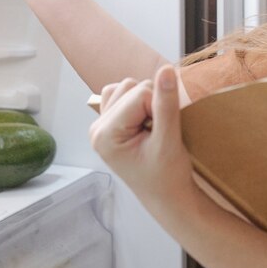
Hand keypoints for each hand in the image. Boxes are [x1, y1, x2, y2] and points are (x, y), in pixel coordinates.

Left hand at [89, 65, 197, 207]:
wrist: (167, 197)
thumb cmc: (168, 176)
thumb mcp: (169, 141)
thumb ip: (166, 104)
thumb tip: (166, 70)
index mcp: (105, 134)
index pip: (140, 94)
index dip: (161, 106)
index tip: (166, 132)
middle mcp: (97, 127)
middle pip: (131, 87)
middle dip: (153, 104)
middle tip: (160, 133)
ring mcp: (101, 125)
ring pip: (127, 86)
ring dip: (146, 101)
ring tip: (153, 129)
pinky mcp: (109, 124)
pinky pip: (121, 94)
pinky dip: (138, 101)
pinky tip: (145, 122)